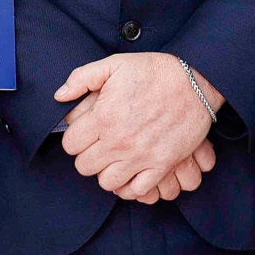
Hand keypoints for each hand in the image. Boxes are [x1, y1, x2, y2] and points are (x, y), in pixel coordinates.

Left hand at [56, 54, 220, 200]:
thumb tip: (59, 97)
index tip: (85, 133)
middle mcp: (118, 141)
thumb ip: (82, 78)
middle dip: (88, 156)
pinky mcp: (161, 165)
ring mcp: (140, 156)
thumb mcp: (114, 64)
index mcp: (103, 116)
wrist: (195, 82)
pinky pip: (136, 190)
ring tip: (114, 159)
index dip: (75, 138)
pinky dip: (130, 186)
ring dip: (107, 172)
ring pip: (107, 182)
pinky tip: (131, 172)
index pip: (70, 144)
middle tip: (99, 146)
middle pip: (85, 166)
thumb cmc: (154, 71)